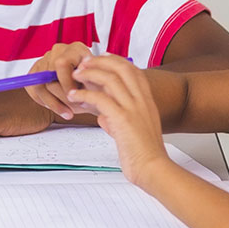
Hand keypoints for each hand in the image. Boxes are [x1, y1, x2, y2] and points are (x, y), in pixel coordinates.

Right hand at [24, 43, 93, 120]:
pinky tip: (59, 107)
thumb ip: (92, 86)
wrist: (91, 87)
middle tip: (74, 108)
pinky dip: (45, 102)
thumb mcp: (100, 86)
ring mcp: (45, 60)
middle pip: (48, 74)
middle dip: (61, 96)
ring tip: (68, 112)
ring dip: (53, 103)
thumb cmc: (97, 86)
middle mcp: (59, 51)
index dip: (66, 83)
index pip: (61, 64)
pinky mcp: (35, 72)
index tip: (76, 97)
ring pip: (39, 84)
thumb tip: (81, 91)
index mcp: (76, 49)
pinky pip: (33, 89)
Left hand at [66, 55, 169, 186]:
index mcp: (147, 101)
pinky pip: (100, 98)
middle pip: (122, 68)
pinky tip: (74, 97)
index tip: (101, 57)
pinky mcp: (122, 119)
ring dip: (89, 74)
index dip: (116, 60)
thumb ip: (118, 120)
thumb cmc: (144, 154)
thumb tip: (104, 117)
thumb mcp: (134, 131)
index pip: (133, 70)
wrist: (154, 169)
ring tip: (75, 76)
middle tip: (84, 62)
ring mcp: (133, 108)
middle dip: (100, 61)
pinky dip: (84, 94)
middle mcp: (142, 101)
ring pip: (110, 78)